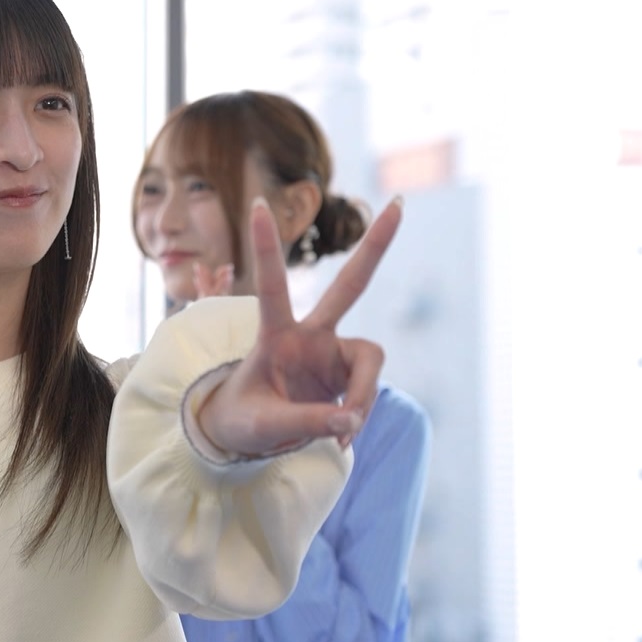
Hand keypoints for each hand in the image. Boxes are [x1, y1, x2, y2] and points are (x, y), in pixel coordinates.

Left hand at [197, 195, 402, 455]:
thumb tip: (351, 419)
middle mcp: (310, 336)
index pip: (272, 287)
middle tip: (399, 205)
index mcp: (275, 336)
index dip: (266, 247)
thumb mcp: (265, 426)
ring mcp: (332, 354)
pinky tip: (340, 438)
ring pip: (370, 363)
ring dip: (362, 397)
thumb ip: (307, 421)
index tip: (257, 203)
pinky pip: (367, 393)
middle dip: (376, 246)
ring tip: (341, 435)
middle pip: (351, 286)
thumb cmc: (243, 422)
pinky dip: (358, 417)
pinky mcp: (347, 375)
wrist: (249, 435)